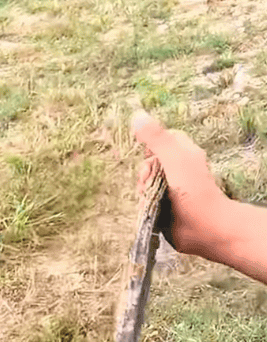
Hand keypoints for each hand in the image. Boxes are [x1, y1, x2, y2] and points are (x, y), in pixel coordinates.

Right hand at [132, 111, 230, 258]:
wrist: (205, 226)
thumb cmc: (193, 189)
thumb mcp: (174, 158)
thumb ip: (156, 138)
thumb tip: (136, 114)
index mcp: (184, 153)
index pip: (163, 139)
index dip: (152, 143)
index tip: (147, 153)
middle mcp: (178, 169)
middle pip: (151, 161)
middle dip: (144, 171)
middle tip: (147, 180)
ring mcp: (172, 188)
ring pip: (147, 181)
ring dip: (142, 188)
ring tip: (147, 196)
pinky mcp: (165, 206)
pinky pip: (148, 198)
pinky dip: (144, 202)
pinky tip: (146, 206)